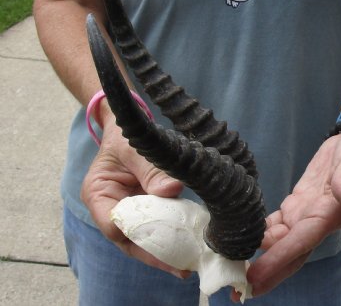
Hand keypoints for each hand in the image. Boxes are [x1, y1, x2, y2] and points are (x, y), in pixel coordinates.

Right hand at [81, 112, 188, 278]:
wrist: (127, 129)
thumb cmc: (124, 136)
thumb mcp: (135, 147)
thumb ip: (151, 168)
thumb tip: (172, 191)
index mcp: (98, 193)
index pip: (113, 224)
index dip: (137, 234)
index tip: (164, 241)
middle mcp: (108, 207)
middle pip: (128, 239)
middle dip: (154, 254)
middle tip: (182, 268)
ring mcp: (126, 210)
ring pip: (142, 237)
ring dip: (163, 250)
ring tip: (187, 263)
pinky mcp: (141, 208)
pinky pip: (153, 226)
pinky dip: (168, 235)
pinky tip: (186, 244)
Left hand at [238, 131, 340, 298]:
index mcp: (326, 215)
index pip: (298, 244)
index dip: (277, 262)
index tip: (255, 279)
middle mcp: (311, 221)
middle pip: (286, 253)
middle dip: (265, 272)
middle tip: (237, 289)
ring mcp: (302, 214)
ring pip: (277, 241)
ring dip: (257, 256)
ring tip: (234, 267)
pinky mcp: (295, 204)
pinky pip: (275, 224)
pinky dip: (259, 233)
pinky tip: (243, 237)